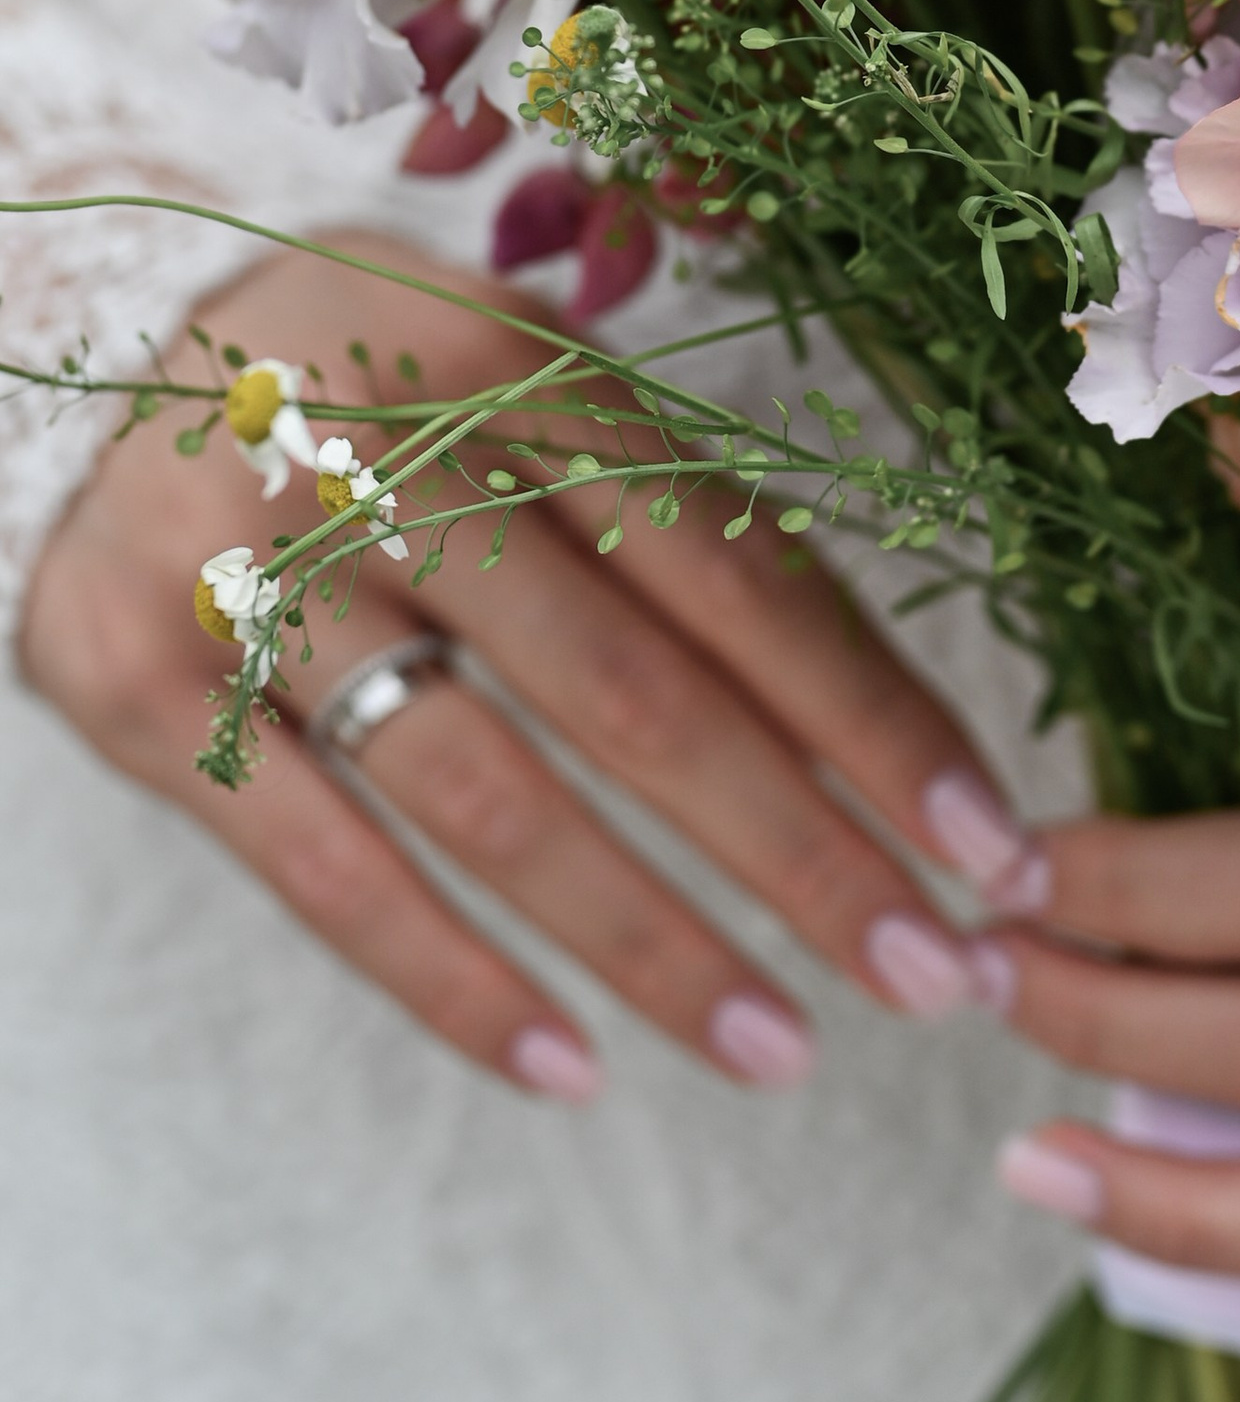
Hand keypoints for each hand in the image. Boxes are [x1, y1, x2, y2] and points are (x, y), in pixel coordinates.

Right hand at [19, 229, 1040, 1097]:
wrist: (87, 336)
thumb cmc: (376, 382)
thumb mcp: (526, 385)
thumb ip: (674, 519)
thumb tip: (876, 718)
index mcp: (518, 366)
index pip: (736, 569)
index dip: (874, 716)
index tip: (988, 845)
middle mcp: (389, 462)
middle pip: (639, 691)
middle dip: (806, 853)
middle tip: (931, 974)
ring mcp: (256, 576)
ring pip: (495, 796)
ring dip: (658, 941)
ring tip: (785, 1046)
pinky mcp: (140, 686)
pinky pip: (324, 869)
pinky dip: (454, 979)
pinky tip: (571, 1065)